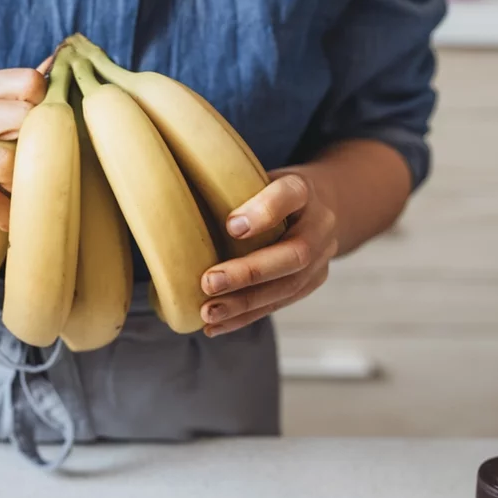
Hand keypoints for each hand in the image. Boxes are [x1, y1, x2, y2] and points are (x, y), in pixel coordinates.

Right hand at [0, 61, 50, 252]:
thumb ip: (12, 99)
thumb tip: (56, 62)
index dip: (48, 112)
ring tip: (22, 200)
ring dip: (21, 188)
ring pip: (4, 162)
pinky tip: (6, 220)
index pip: (27, 82)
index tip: (52, 139)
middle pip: (22, 118)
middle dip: (38, 152)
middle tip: (41, 175)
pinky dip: (3, 214)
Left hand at [199, 170, 338, 336]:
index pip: (290, 195)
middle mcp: (320, 225)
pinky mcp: (310, 283)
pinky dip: (244, 317)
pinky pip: (278, 303)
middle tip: (209, 282)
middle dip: (250, 272)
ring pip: (287, 286)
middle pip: (294, 253)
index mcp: (304, 189)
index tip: (231, 226)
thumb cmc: (270, 188)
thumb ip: (229, 182)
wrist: (319, 205)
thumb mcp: (256, 172)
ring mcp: (321, 258)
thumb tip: (177, 199)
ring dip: (244, 303)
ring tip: (208, 311)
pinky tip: (214, 325)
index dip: (264, 212)